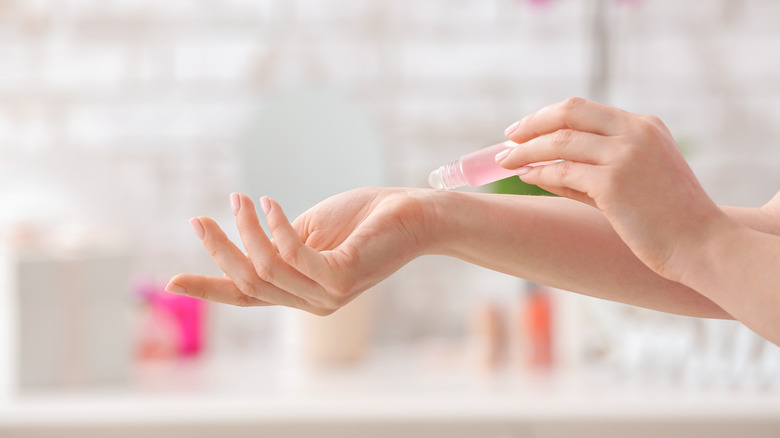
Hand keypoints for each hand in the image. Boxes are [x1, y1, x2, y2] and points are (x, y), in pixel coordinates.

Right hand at [166, 188, 432, 314]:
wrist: (412, 214)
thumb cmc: (362, 220)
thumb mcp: (309, 232)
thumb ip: (278, 242)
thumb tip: (246, 234)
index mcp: (300, 292)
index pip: (246, 296)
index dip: (208, 288)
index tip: (170, 283)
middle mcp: (312, 302)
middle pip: (248, 283)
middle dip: (219, 250)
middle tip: (200, 218)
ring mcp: (329, 294)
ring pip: (266, 269)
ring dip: (246, 230)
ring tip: (240, 198)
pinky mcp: (344, 276)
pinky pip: (294, 255)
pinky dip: (276, 227)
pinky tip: (270, 203)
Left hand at [496, 97, 734, 280]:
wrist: (701, 244)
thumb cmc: (667, 218)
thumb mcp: (634, 180)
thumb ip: (592, 169)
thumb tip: (541, 169)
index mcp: (644, 125)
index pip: (583, 108)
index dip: (547, 115)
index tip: (523, 128)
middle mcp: (635, 132)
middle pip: (568, 113)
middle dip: (531, 124)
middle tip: (507, 139)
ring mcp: (625, 155)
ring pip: (560, 141)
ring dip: (527, 151)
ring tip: (506, 162)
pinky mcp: (614, 182)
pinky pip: (563, 171)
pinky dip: (540, 173)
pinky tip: (528, 178)